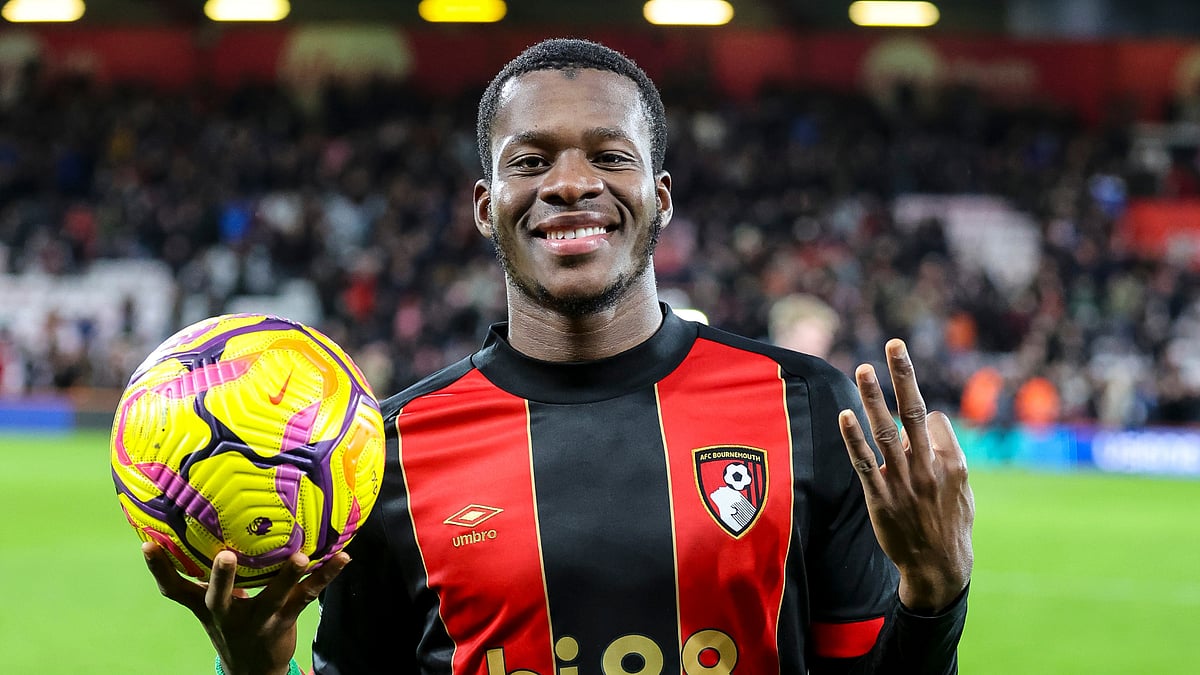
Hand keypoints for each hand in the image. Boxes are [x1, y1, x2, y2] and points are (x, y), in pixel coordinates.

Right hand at [142, 542, 349, 674]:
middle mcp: (227, 613)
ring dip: (288, 576)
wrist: (253, 671)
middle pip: (220, 596)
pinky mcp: (285, 620)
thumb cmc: (232, 623)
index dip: (159, 569)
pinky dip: (326, 575)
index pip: (175, 588)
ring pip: (273, 596)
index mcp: (205, 605)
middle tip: (226, 556)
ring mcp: (258, 619)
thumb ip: (203, 574)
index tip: (147, 546)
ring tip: (301, 557)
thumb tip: (190, 527)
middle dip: (222, 577)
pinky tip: (344, 557)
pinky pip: (308, 596)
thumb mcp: (211, 604)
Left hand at [839, 338, 973, 612]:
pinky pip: (865, 463)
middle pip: (912, 413)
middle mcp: (927, 468)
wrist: (938, 567)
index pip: (930, 420)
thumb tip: (929, 417)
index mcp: (950, 462)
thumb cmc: (949, 522)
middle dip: (903, 376)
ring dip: (874, 399)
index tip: (911, 403)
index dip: (918, 407)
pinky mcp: (880, 498)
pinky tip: (845, 416)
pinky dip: (854, 439)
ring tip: (864, 369)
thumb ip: (947, 450)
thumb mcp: (962, 485)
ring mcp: (902, 482)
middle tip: (894, 344)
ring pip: (886, 432)